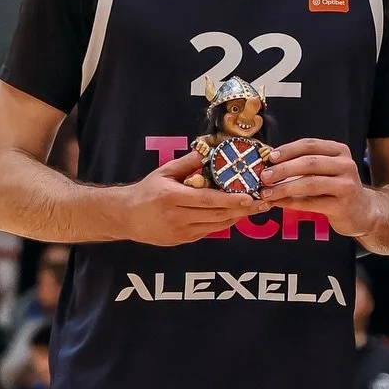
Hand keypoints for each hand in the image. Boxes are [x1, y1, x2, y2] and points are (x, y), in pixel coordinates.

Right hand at [114, 151, 262, 245]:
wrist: (126, 216)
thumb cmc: (146, 191)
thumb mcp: (165, 172)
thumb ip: (188, 162)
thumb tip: (208, 148)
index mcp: (173, 197)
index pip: (208, 200)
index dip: (230, 200)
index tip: (249, 197)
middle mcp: (177, 216)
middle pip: (216, 215)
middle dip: (242, 210)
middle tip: (262, 202)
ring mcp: (181, 231)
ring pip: (216, 226)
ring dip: (237, 218)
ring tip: (255, 208)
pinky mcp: (183, 240)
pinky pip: (209, 231)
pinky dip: (224, 223)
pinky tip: (235, 215)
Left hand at [259, 138, 372, 235]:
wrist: (364, 211)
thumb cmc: (338, 188)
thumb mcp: (326, 169)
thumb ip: (304, 164)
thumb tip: (269, 164)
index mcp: (340, 151)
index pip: (309, 145)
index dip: (287, 150)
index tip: (269, 157)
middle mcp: (346, 165)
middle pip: (309, 163)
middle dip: (283, 169)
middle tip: (264, 176)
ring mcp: (346, 186)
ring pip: (309, 183)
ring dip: (284, 188)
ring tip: (267, 192)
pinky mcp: (342, 206)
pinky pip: (311, 203)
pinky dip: (291, 203)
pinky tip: (278, 203)